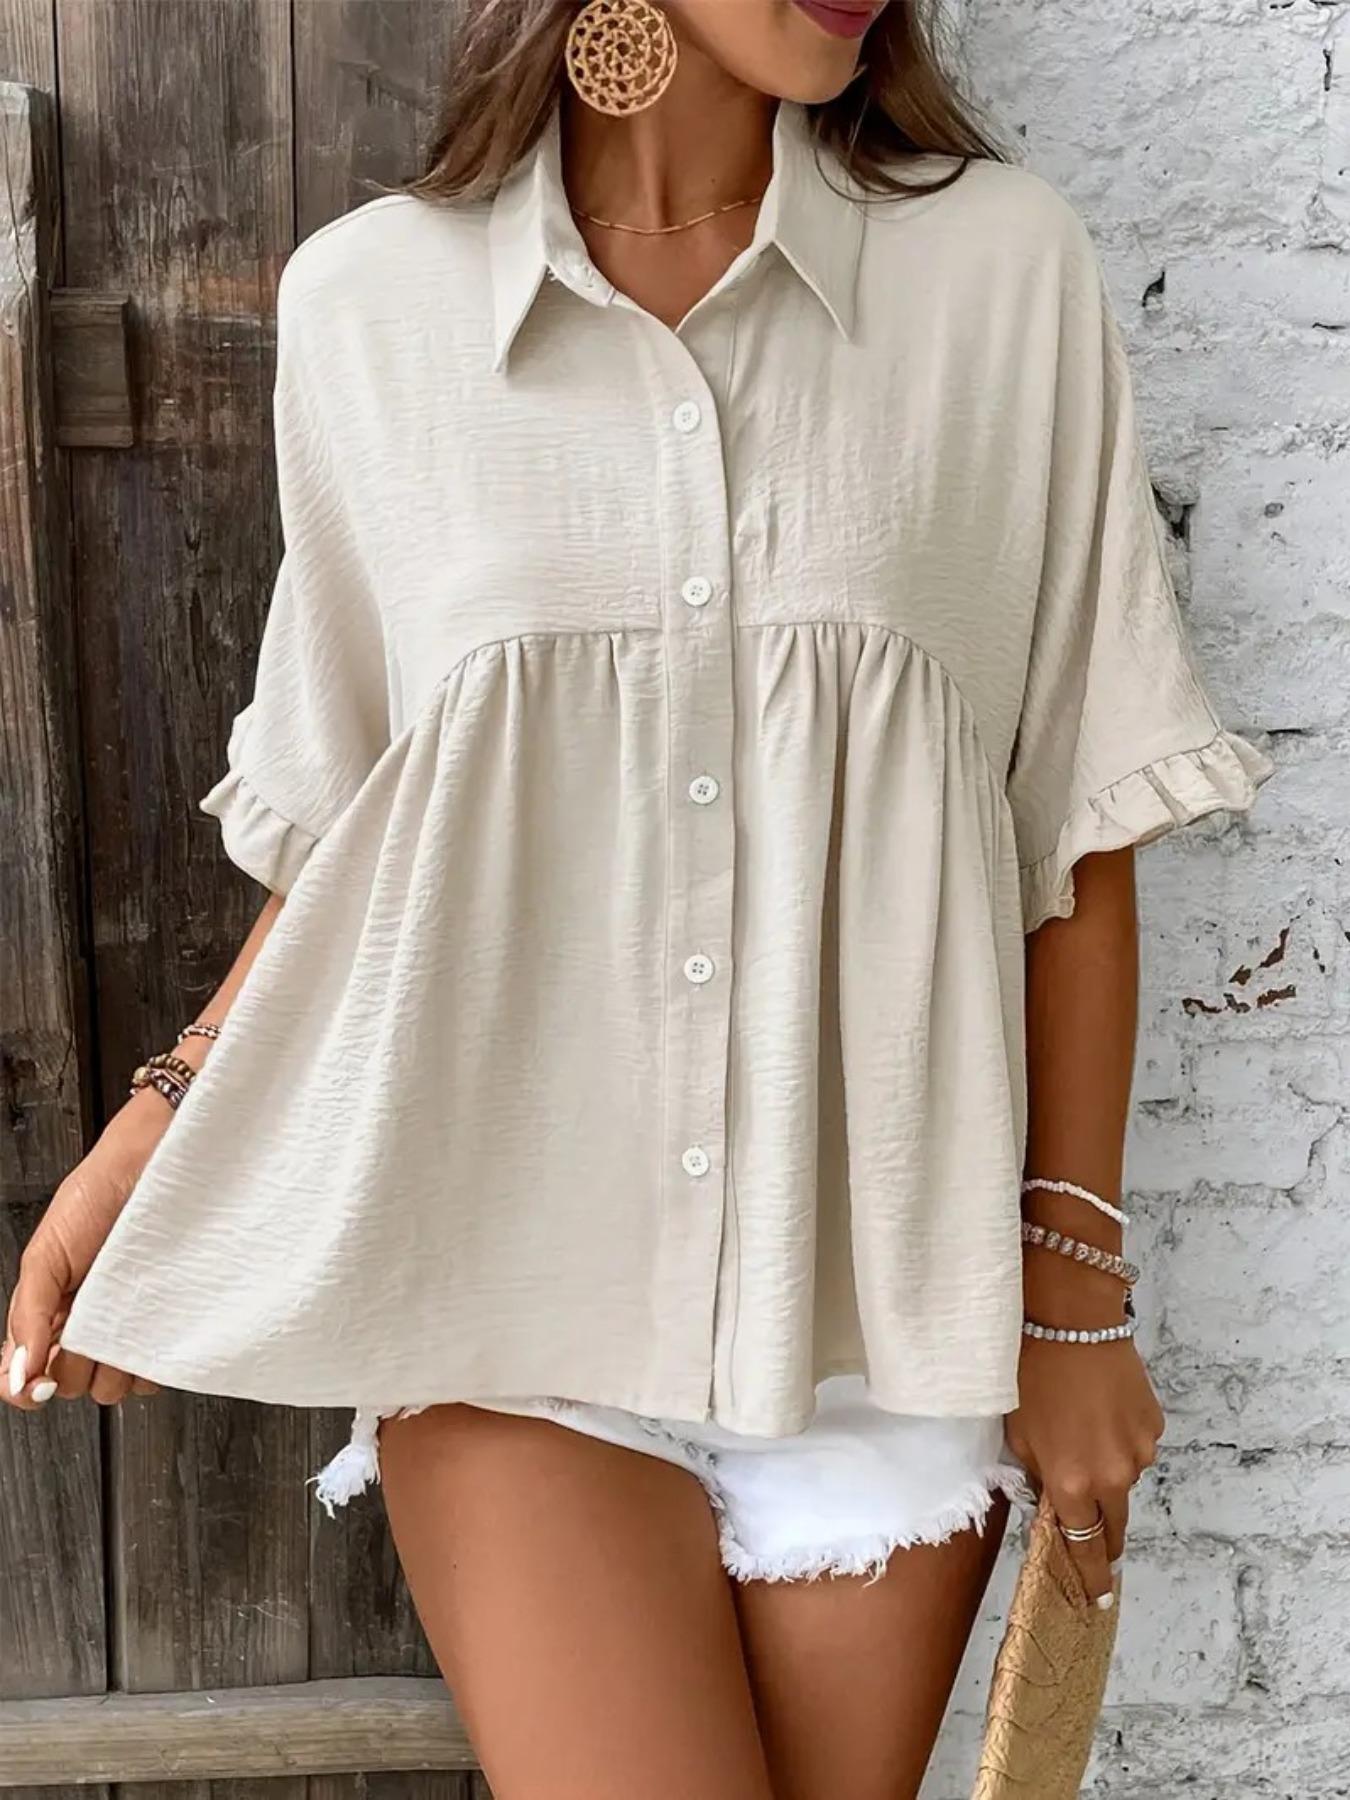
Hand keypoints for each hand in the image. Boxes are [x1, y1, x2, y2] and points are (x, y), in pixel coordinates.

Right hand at [2, 1090, 175, 1410]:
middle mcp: (84, 1328)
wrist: (152, 1166)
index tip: (37, 1380)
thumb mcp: (44, 1255)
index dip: (23, 1387)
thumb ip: (27, 1316)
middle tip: (82, 1323)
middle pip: (67, 1386)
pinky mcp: (165, 1324)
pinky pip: (156, 1369)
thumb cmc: (96, 1199)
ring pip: (111, 1386)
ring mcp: (125, 1329)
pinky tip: (148, 1322)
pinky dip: (149, 1357)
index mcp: (46, 1314)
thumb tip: (18, 1374)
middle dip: (70, 1366)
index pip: (20, 1376)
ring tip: (118, 1316)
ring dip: (111, 1364)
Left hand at [1004, 1333, 1163, 1604]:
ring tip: (1082, 1435)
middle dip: (1105, 1536)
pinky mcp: (1154, 1426)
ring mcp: (1140, 1451)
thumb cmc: (1031, 1373)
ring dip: (1108, 1475)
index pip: (1085, 1549)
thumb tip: (1050, 1501)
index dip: (1090, 1577)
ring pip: (1125, 1481)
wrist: (1071, 1320)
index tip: (1095, 1598)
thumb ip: (1037, 1476)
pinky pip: (1137, 1448)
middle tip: (1098, 1542)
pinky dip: (1120, 1442)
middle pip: (1115, 1526)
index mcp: (1073, 1485)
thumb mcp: (1018, 1432)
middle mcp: (1113, 1476)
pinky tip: (1100, 1412)